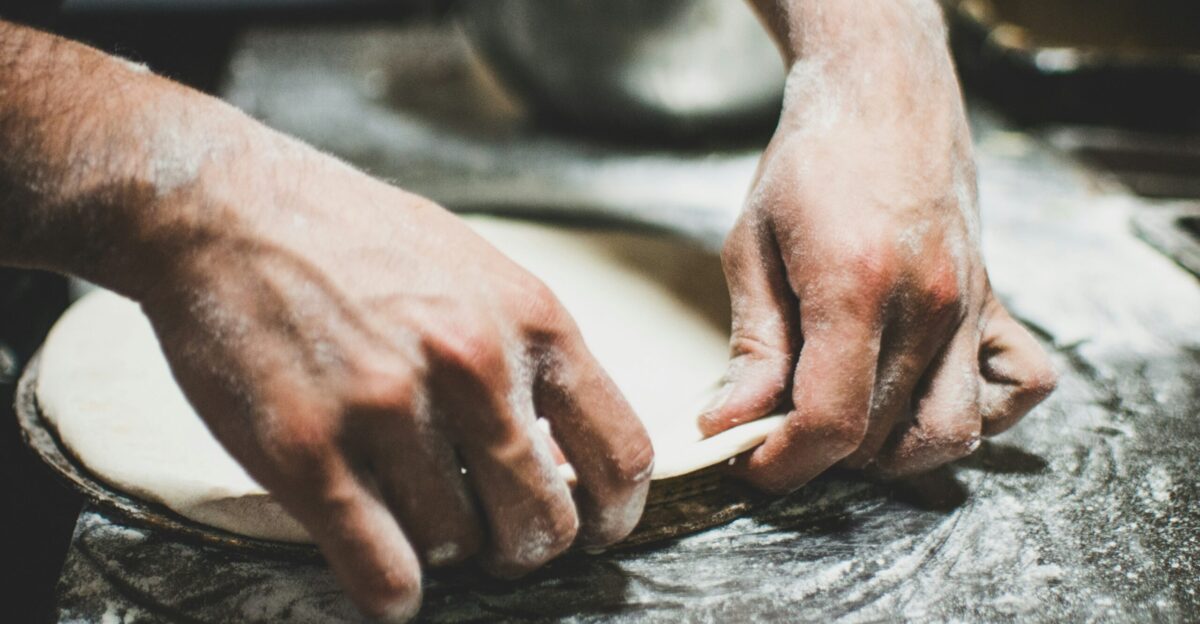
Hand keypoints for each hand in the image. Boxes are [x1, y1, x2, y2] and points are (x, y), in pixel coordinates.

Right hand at [135, 138, 652, 619]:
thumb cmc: (360, 241)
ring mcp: (388, 409)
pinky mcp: (307, 451)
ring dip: (444, 551)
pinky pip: (382, 571)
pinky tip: (389, 578)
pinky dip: (393, 593)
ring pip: (458, 549)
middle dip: (524, 547)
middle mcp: (471, 366)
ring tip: (414, 511)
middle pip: (544, 523)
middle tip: (493, 535)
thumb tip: (566, 453)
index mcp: (530, 321)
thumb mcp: (478, 273)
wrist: (228, 209)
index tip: (595, 529)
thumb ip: (530, 356)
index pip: (620, 453)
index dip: (615, 514)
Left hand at [701, 0, 1055, 491]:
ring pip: (948, 431)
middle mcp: (927, 305)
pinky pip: (1018, 388)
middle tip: (772, 426)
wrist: (883, 97)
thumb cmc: (809, 163)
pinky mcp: (996, 300)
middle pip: (880, 435)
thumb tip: (729, 424)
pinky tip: (919, 395)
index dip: (785, 462)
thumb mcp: (752, 246)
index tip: (749, 461)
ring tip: (839, 419)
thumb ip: (752, 344)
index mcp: (855, 285)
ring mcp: (972, 305)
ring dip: (889, 450)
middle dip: (817, 453)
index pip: (831, 420)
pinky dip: (977, 413)